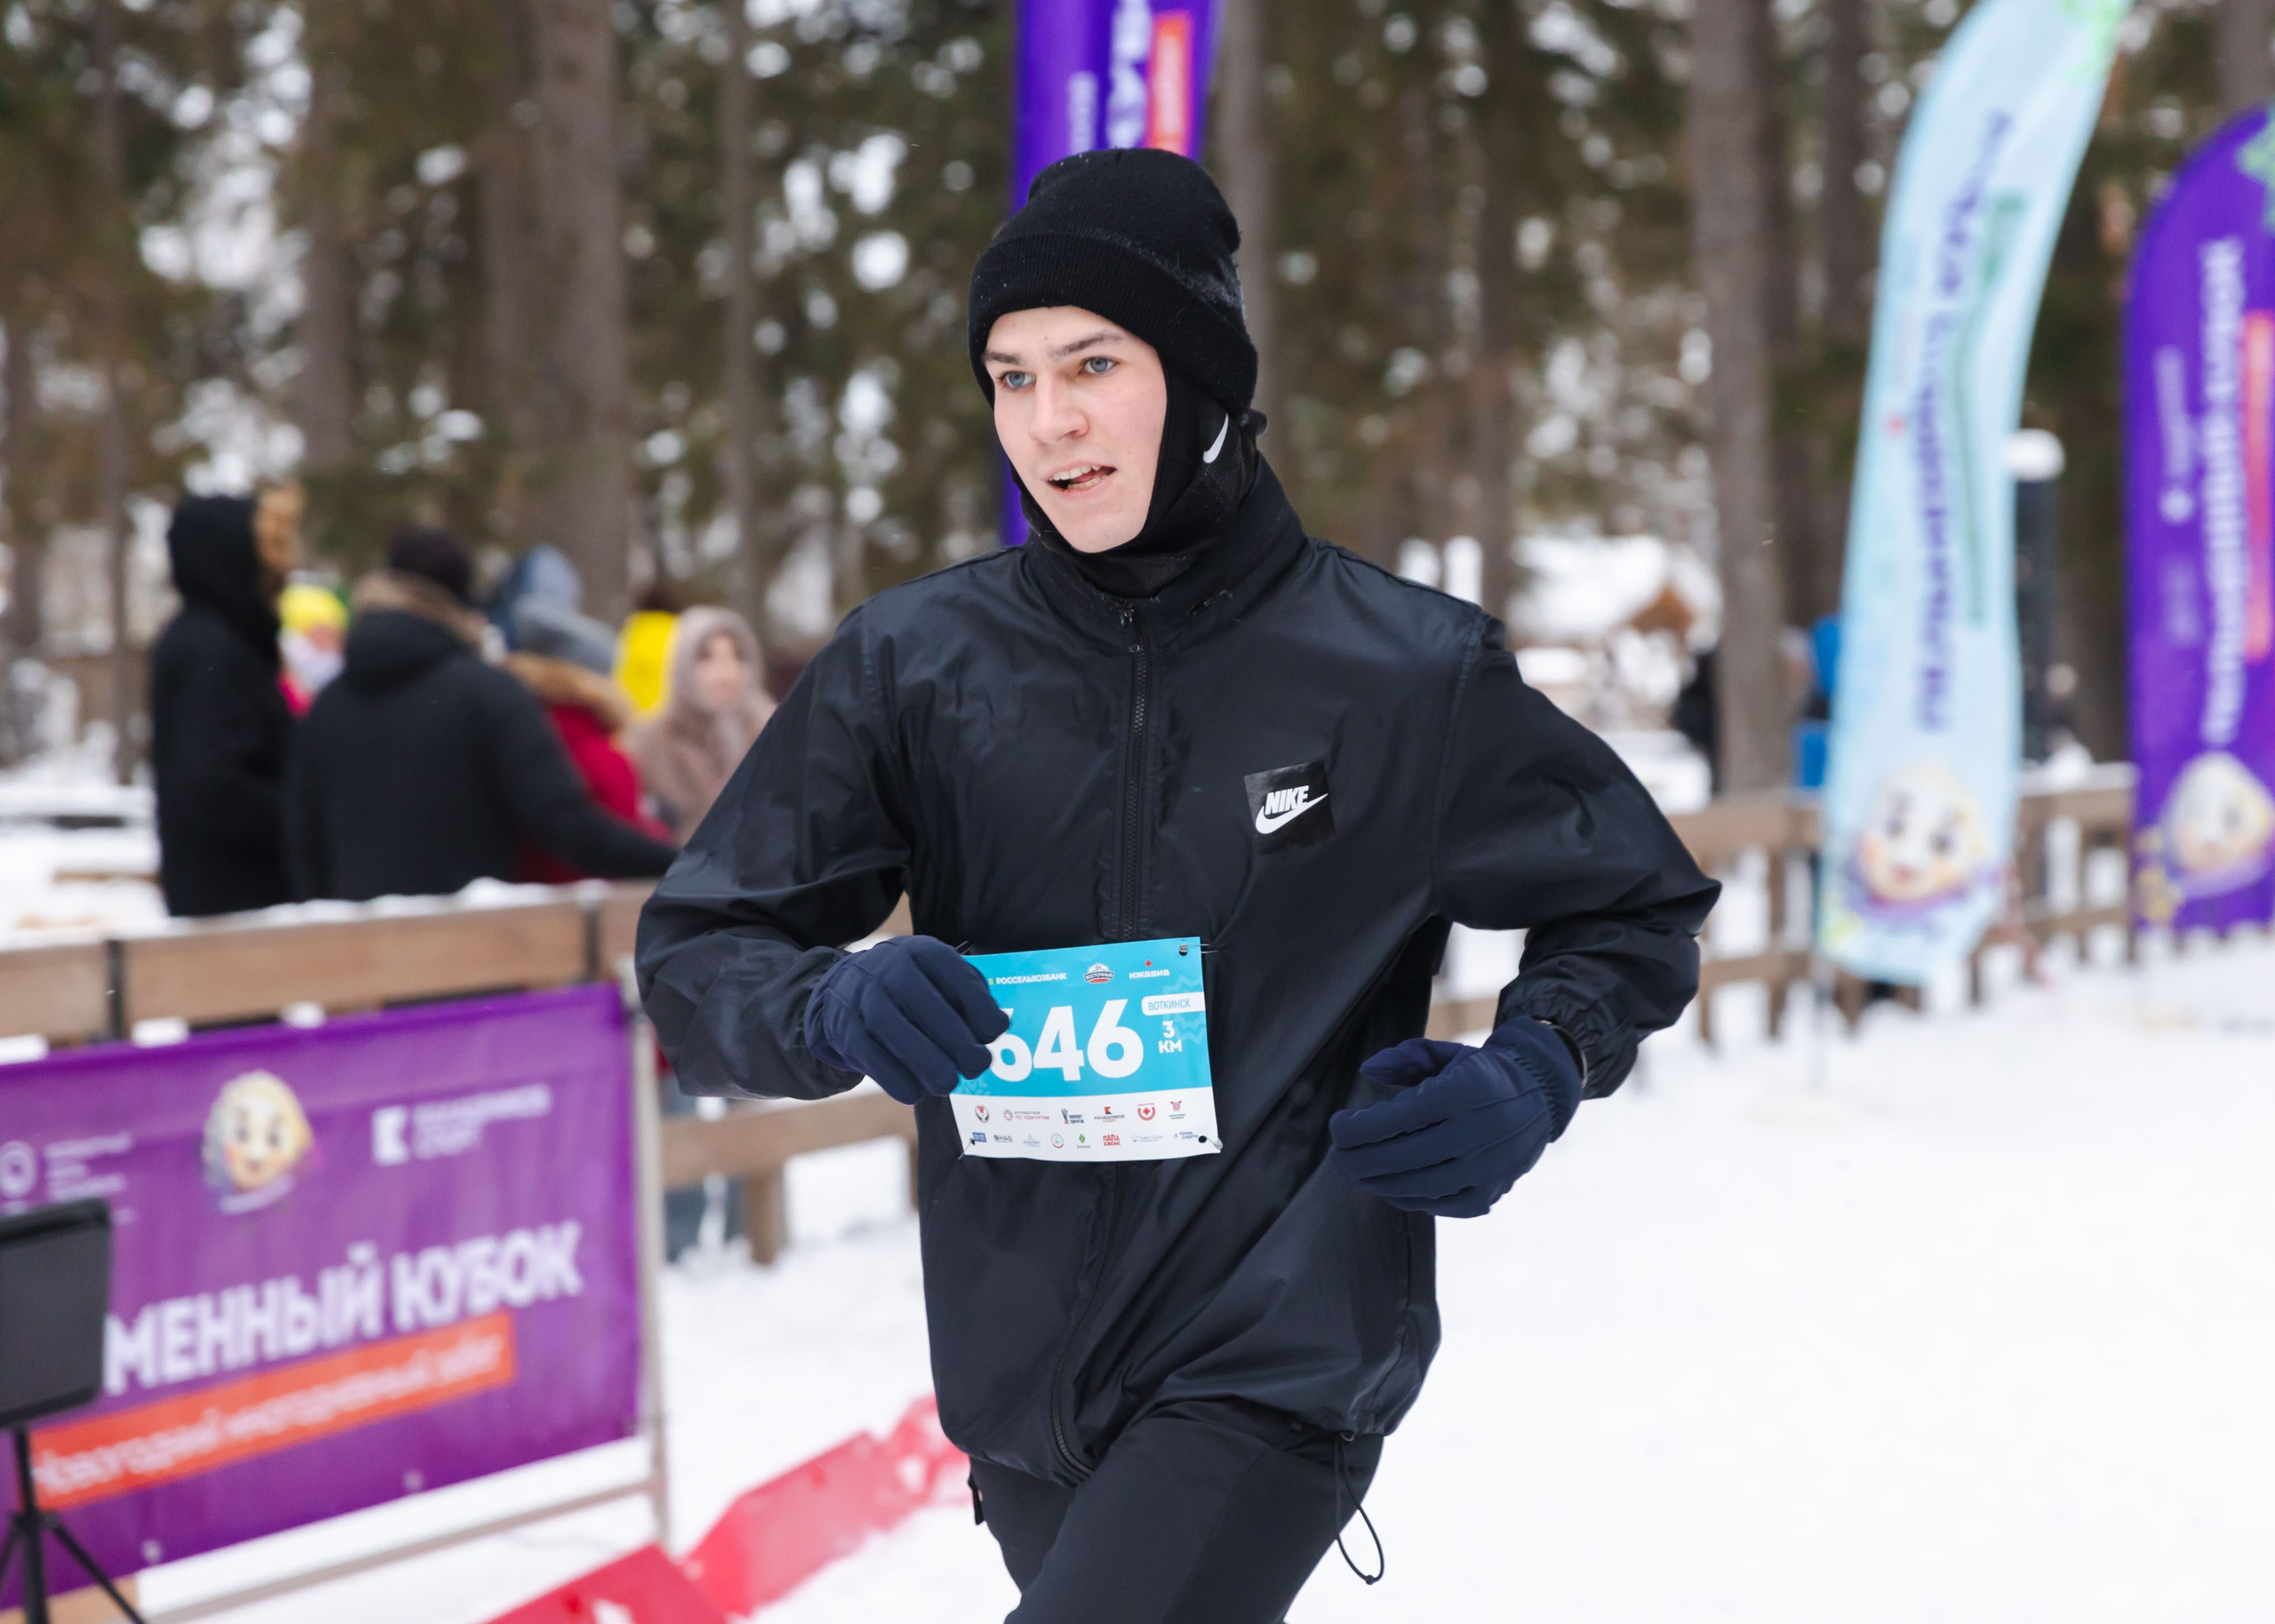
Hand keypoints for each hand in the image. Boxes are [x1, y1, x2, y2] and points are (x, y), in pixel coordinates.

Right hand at [803, 935, 1011, 1104]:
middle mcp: (888, 966)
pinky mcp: (842, 1025)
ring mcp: (861, 995)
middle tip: (977, 1066)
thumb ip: (970, 998)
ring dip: (923, 1060)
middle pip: (920, 1000)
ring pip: (889, 1026)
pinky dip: (892, 1076)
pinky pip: (867, 1052)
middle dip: (953, 1038)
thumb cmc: (912, 989)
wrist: (846, 988)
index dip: (978, 1005)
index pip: (953, 973)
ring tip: (949, 1083)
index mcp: (922, 952)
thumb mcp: (940, 979)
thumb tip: (996, 1028)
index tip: (995, 1034)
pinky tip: (915, 1093)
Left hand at [1326, 1021, 1583, 1218]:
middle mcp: (1473, 1133)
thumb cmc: (1478, 1074)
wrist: (1539, 1098)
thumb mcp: (1445, 1054)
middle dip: (1356, 1160)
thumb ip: (1405, 1058)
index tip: (1338, 1125)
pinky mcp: (1486, 1195)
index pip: (1392, 1121)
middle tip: (1338, 1156)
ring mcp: (1482, 1169)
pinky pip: (1435, 1205)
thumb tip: (1367, 1070)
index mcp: (1458, 1094)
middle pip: (1396, 1159)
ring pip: (1412, 1187)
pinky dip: (1405, 1198)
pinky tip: (1389, 1184)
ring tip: (1357, 1170)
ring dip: (1375, 1182)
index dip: (1355, 1129)